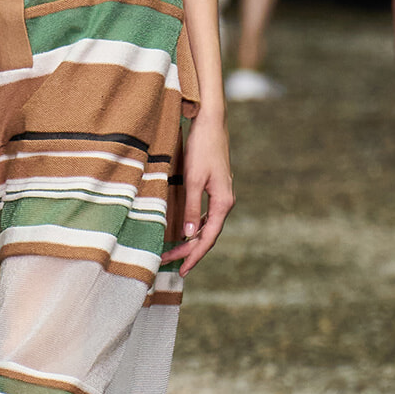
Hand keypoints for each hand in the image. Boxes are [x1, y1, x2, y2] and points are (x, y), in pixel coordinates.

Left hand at [161, 110, 233, 276]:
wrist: (211, 123)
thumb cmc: (202, 147)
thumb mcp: (193, 179)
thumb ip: (191, 208)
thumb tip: (188, 235)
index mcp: (223, 202)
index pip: (208, 237)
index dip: (195, 255)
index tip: (182, 270)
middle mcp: (225, 201)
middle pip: (208, 235)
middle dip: (189, 251)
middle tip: (169, 264)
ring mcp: (221, 195)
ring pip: (207, 226)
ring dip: (191, 240)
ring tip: (173, 253)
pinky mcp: (215, 189)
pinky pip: (206, 216)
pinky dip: (194, 227)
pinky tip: (184, 232)